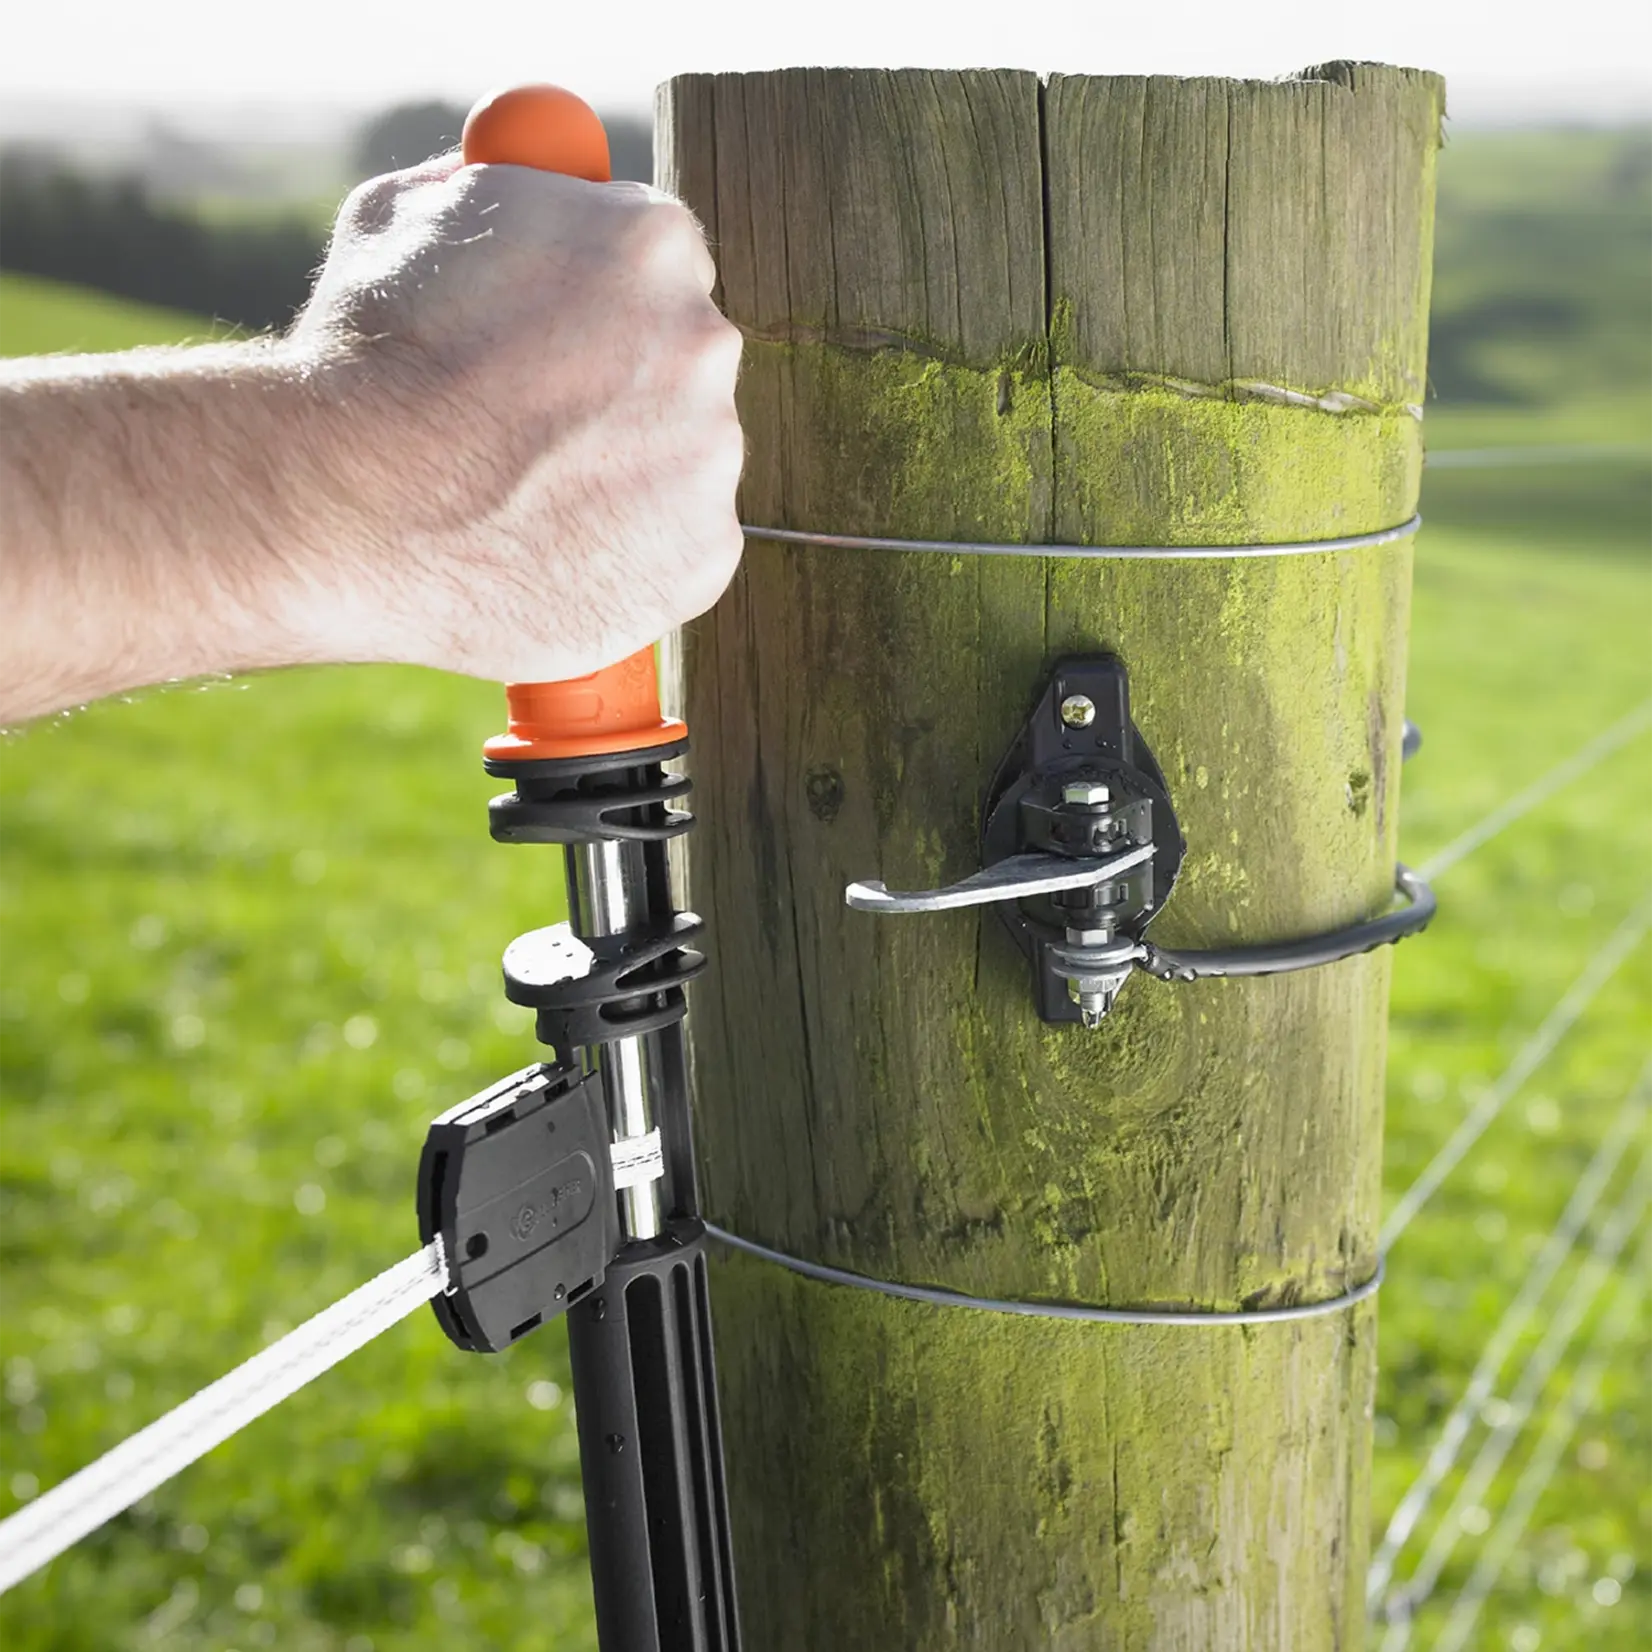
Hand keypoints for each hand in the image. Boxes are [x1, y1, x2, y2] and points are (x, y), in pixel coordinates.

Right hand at [289, 156, 744, 682]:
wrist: (349, 510)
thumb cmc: (365, 360)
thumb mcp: (406, 219)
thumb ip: (489, 192)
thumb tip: (517, 171)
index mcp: (652, 241)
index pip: (656, 258)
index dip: (600, 296)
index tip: (565, 330)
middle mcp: (706, 343)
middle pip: (682, 361)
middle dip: (620, 387)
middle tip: (536, 426)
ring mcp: (713, 458)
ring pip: (680, 462)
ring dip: (622, 474)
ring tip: (519, 498)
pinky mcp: (703, 555)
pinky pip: (674, 549)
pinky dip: (622, 556)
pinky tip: (546, 555)